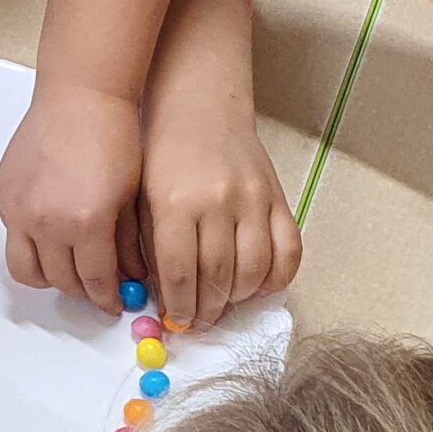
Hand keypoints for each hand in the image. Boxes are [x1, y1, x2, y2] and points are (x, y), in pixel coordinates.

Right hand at [0, 82, 144, 310]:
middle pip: (61, 281)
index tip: (113, 302)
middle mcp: (47, 222)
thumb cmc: (113, 135)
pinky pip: (13, 239)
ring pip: (27, 270)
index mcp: (86, 223)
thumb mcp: (130, 196)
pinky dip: (31, 248)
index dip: (106, 298)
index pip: (95, 281)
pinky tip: (51, 238)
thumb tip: (131, 276)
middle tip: (95, 289)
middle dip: (81, 291)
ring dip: (49, 278)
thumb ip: (127, 243)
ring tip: (67, 271)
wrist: (81, 96)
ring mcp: (20, 210)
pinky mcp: (5, 196)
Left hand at [137, 112, 299, 328]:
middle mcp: (219, 202)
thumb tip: (165, 302)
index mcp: (176, 203)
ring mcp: (254, 200)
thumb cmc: (163, 156)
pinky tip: (258, 286)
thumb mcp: (143, 199)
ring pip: (254, 271)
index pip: (181, 273)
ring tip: (224, 305)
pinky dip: (276, 278)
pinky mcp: (278, 198)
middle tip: (200, 323)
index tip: (179, 323)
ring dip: (238, 299)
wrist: (201, 108)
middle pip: (218, 277)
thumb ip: (152, 250)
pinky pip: (289, 252)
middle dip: (207, 310)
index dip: (180, 307)